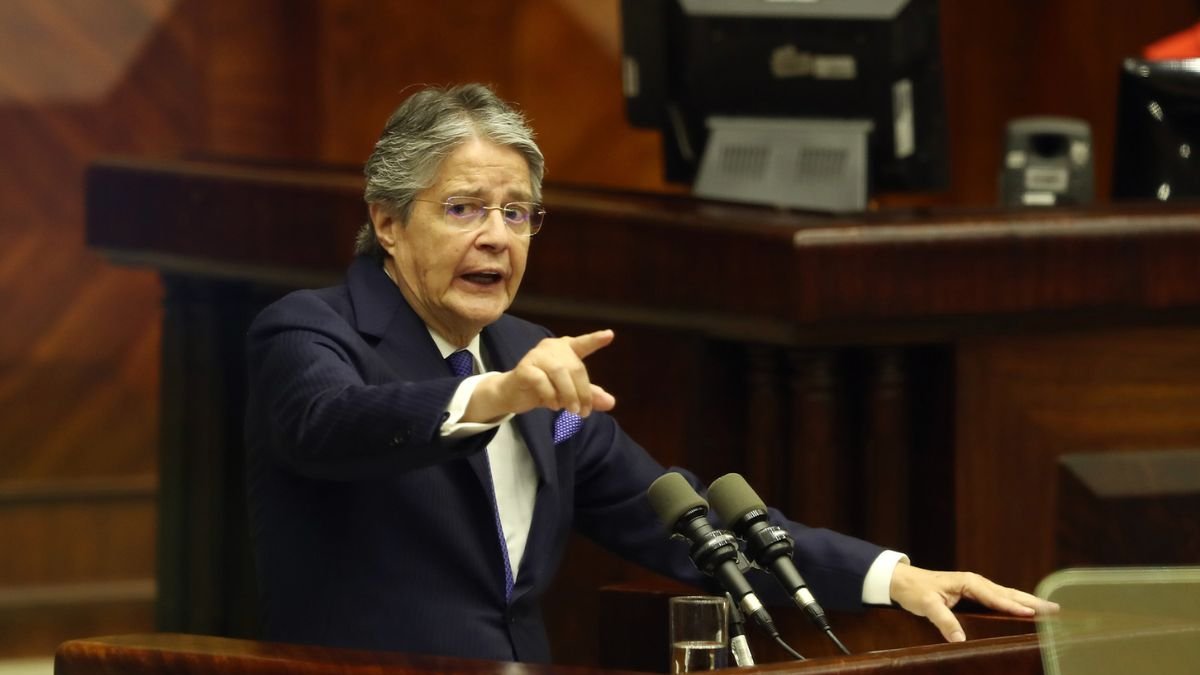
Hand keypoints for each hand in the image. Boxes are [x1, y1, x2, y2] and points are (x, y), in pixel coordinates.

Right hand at [465, 330, 616, 421]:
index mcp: (565, 349)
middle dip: (582, 392)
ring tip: (571, 410)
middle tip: (583, 412)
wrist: (512, 394)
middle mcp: (551, 347)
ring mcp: (536, 355)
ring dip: (568, 394)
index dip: (595, 340)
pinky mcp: (524, 368)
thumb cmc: (544, 388)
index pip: (583, 344)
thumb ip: (589, 395)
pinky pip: (541, 380)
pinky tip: (553, 405)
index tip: (609, 335)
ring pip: (559, 372)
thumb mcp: (569, 394)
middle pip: (574, 367)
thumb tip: (610, 403)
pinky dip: (550, 395)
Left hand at [889, 562, 1059, 641]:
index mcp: (969, 582)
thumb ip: (944, 621)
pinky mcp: (975, 594)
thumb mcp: (927, 605)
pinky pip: (1000, 599)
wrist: (903, 581)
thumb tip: (960, 638)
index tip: (1031, 612)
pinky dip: (1015, 604)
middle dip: (1032, 601)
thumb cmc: (916, 590)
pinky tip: (1026, 611)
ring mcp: (977, 588)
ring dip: (1028, 601)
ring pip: (1007, 595)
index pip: (995, 596)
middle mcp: (976, 583)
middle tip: (1056, 608)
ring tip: (1050, 609)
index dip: (1013, 605)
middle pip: (1009, 593)